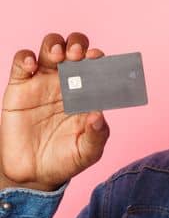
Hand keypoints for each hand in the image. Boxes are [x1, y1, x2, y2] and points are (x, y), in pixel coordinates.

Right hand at [2, 32, 110, 191]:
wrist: (33, 173)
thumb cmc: (66, 160)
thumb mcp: (87, 152)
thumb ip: (97, 135)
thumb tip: (100, 115)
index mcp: (89, 94)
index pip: (97, 67)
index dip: (100, 59)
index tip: (99, 60)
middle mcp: (68, 83)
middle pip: (74, 49)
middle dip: (78, 44)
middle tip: (78, 55)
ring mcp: (43, 82)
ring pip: (49, 48)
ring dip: (55, 45)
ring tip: (59, 55)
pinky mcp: (20, 87)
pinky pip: (22, 62)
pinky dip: (26, 57)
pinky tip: (32, 66)